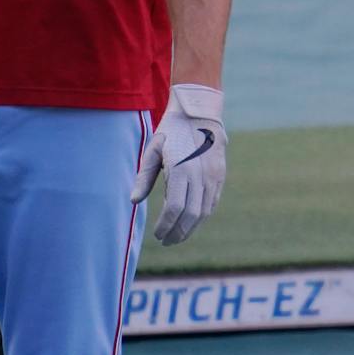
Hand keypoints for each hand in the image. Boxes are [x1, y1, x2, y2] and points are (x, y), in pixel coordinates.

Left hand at [131, 84, 225, 245]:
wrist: (199, 112)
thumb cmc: (171, 131)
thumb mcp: (153, 150)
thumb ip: (143, 177)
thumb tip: (134, 201)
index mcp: (181, 169)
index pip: (174, 208)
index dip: (165, 225)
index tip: (157, 235)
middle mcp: (200, 175)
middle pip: (190, 215)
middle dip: (178, 232)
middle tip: (166, 241)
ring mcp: (213, 176)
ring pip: (204, 212)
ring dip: (191, 227)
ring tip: (178, 235)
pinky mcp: (220, 175)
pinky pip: (212, 202)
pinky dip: (202, 216)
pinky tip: (191, 221)